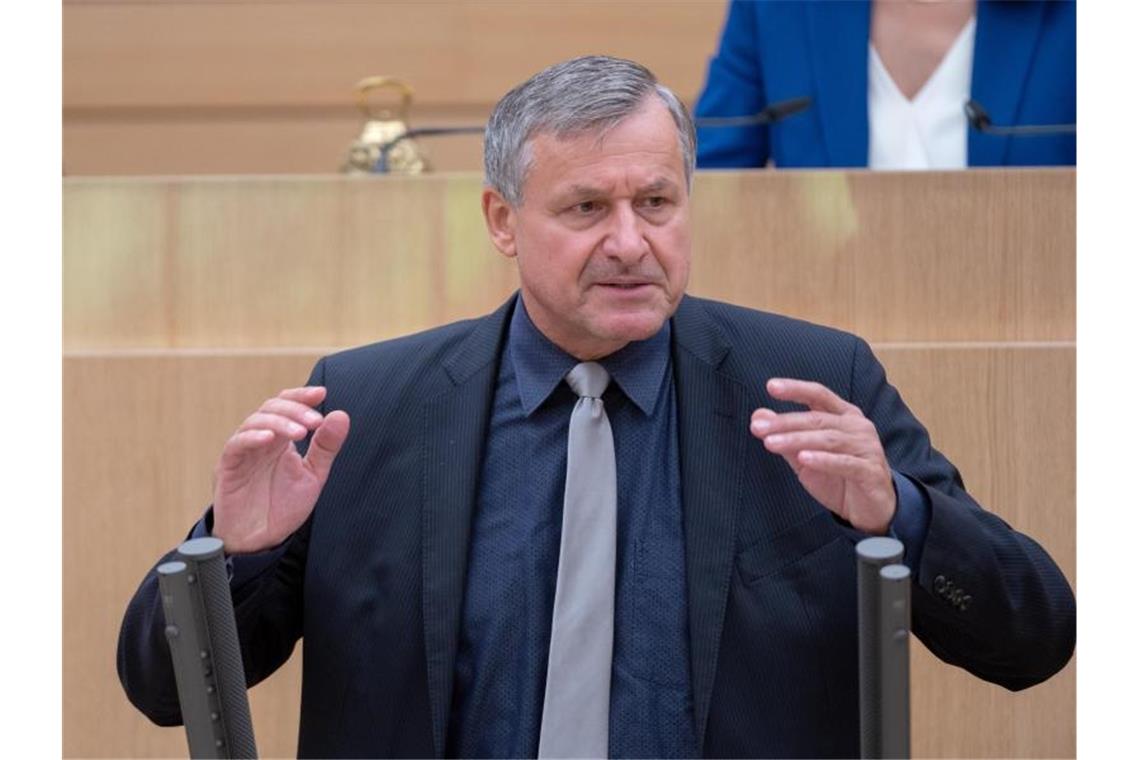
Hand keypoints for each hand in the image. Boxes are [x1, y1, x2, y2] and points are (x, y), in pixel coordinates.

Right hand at [212, 386, 350, 553]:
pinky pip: (237, 444)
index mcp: (280, 439)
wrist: (261, 540)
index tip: (322, 393)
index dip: (302, 396)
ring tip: (301, 433)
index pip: (287, 405)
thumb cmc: (283, 507)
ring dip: (280, 422)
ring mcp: (243, 451)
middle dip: (295, 410)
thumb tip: (341, 415)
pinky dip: (253, 437)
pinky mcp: (228, 466)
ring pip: (255, 421)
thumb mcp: (313, 476)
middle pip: (272, 407)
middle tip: (315, 422)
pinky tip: (270, 438)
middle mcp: (261, 440)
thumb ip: (326, 447)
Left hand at [749, 378, 894, 534]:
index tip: (771, 386)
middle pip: (818, 419)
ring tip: (771, 443)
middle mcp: (857, 427)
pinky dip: (824, 460)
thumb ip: (785, 436)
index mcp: (844, 416)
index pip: (818, 395)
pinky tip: (804, 459)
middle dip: (785, 422)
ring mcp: (867, 448)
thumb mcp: (805, 457)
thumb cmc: (838, 477)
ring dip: (797, 440)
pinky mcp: (870, 471)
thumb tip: (758, 416)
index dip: (796, 389)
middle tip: (758, 427)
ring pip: (829, 439)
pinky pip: (845, 463)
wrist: (871, 509)